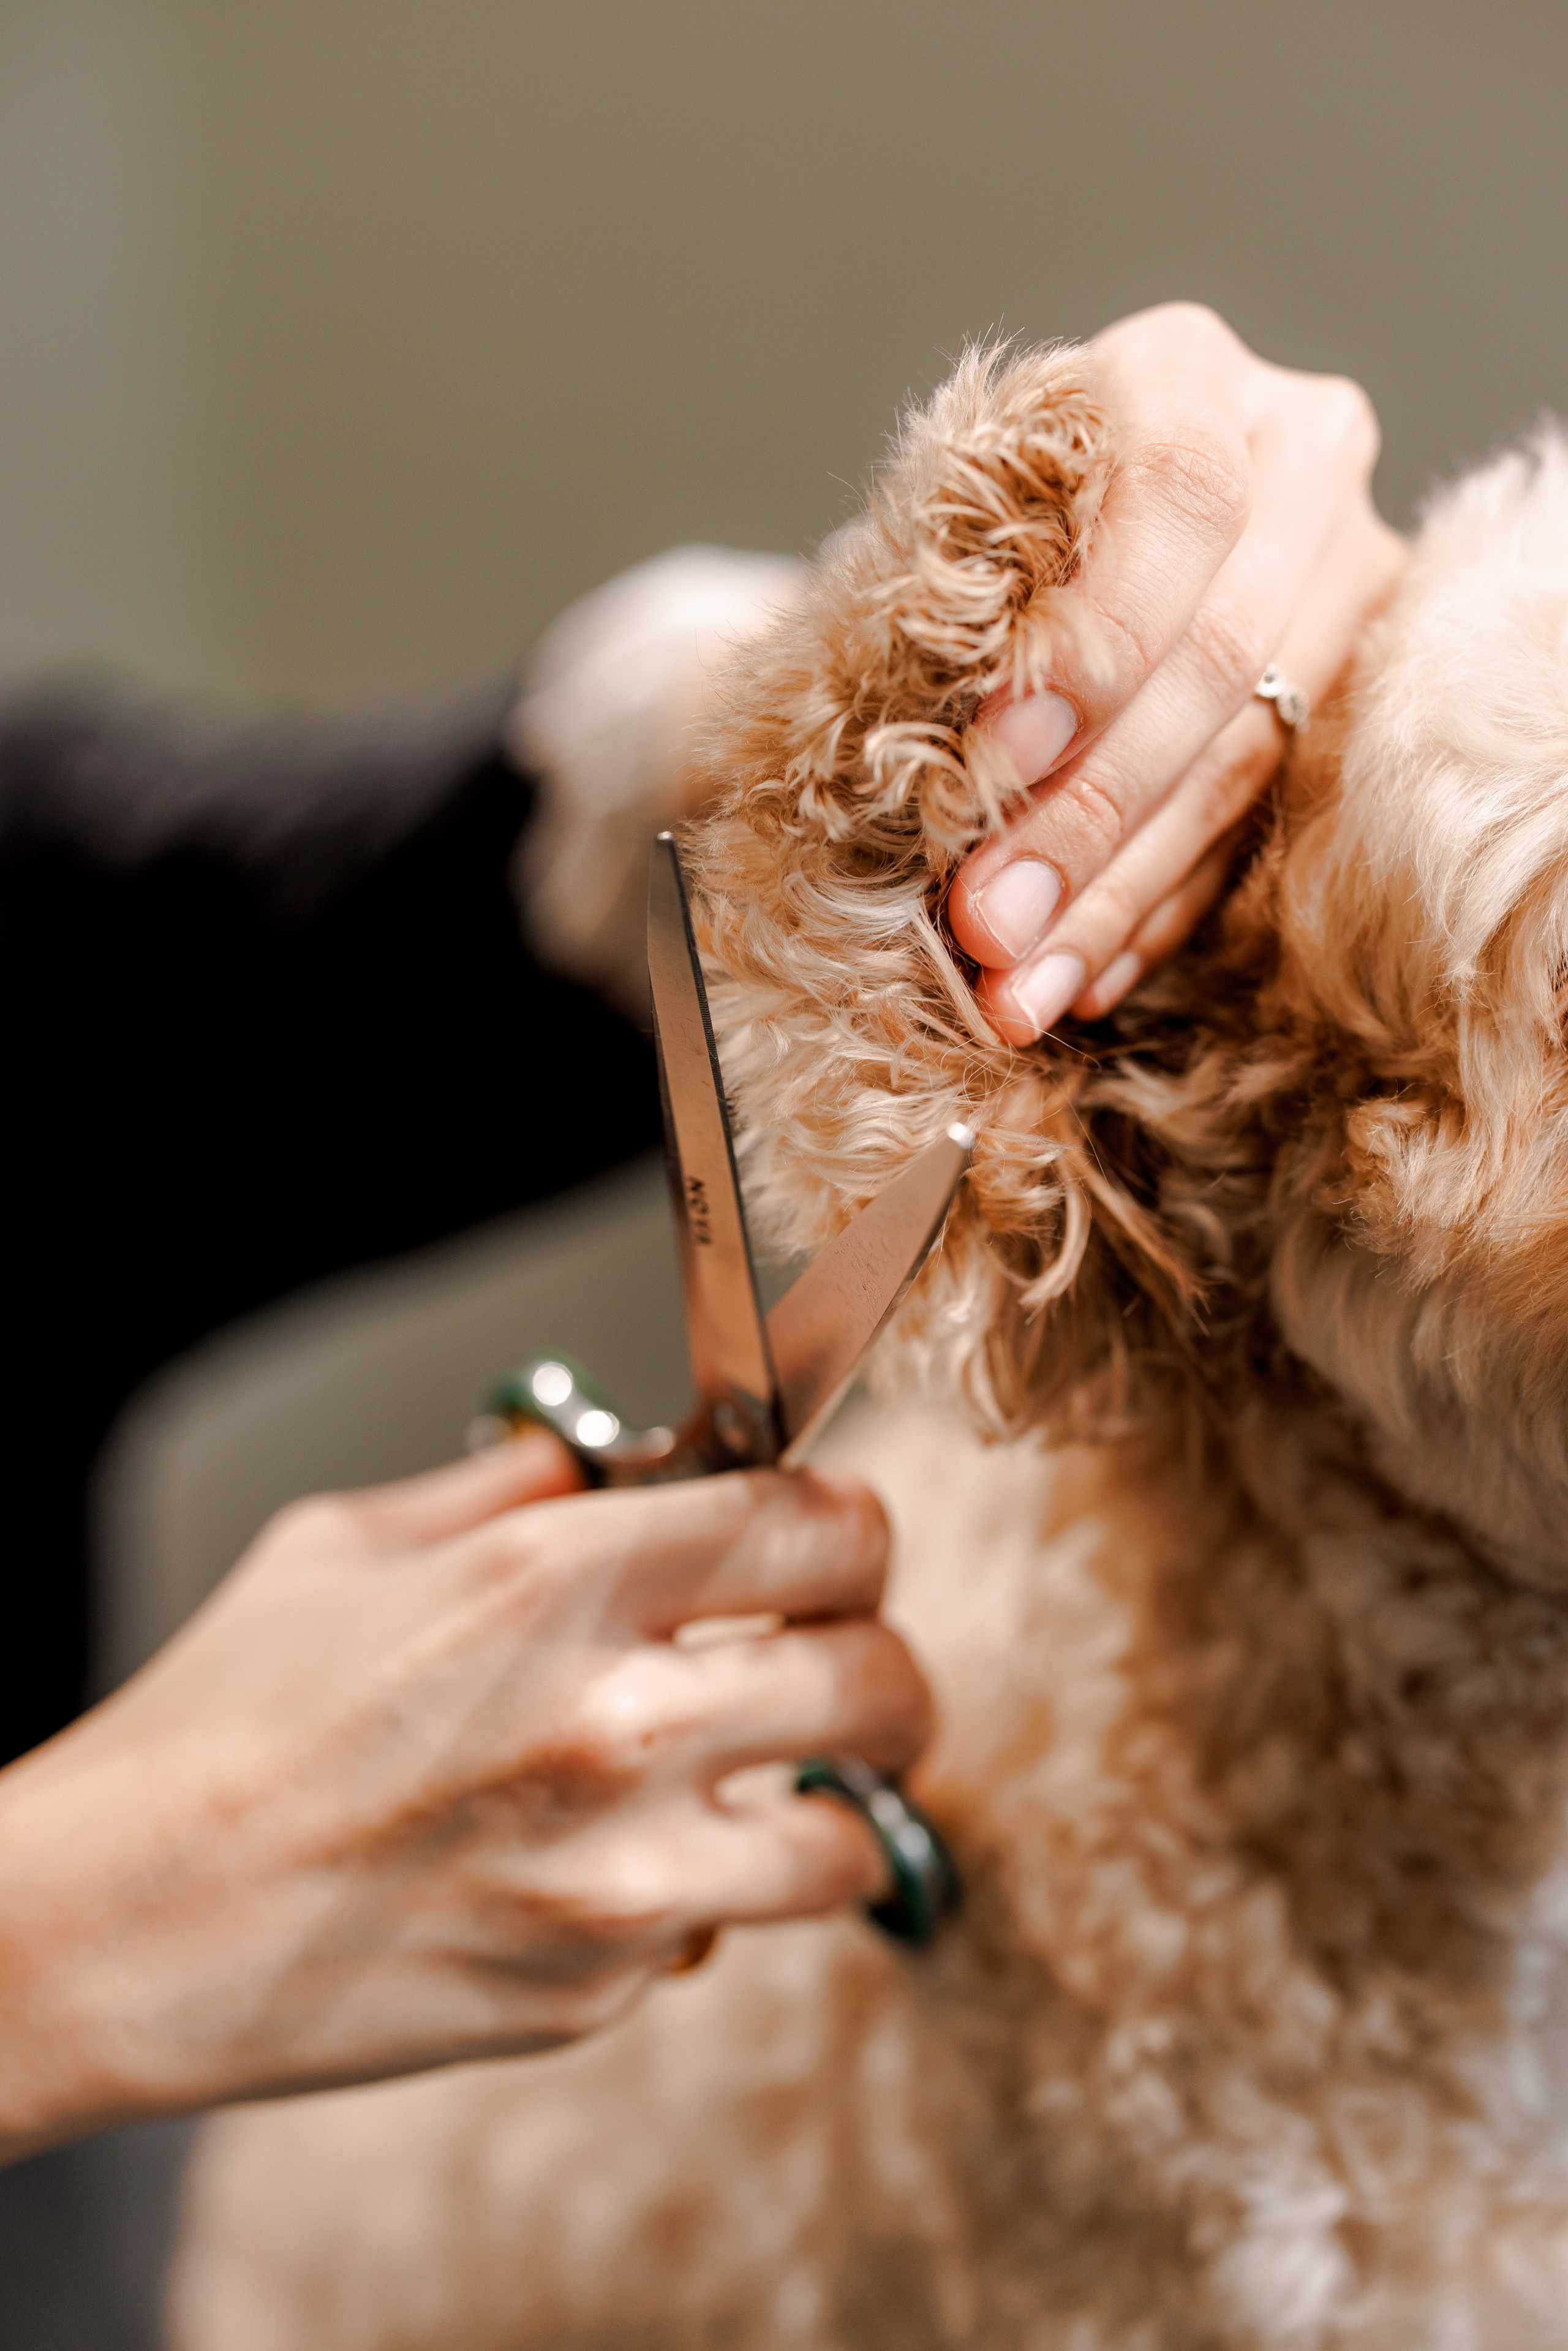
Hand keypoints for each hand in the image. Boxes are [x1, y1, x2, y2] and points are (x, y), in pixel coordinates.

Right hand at [0, 1436, 919, 2157]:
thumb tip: (621, 1463)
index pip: (817, 1526)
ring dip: (835, 1797)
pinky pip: (726, 1929)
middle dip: (881, 1657)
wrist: (119, 1924)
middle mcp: (610, 1724)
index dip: (849, 1526)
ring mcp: (616, 1877)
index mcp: (551, 1581)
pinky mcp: (597, 1993)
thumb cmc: (218, 1725)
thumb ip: (511, 1489)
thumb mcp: (349, 1545)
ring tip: (784, 1779)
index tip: (836, 1541)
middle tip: (846, 1660)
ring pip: (853, 1832)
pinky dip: (704, 1894)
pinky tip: (619, 1863)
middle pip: (880, 1674)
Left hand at [947, 303, 1408, 1041]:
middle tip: (989, 920)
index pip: (1178, 496)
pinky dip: (1159, 911)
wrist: (1025, 550)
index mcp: (1185, 373)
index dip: (1095, 636)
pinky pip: (1255, 827)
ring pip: (1245, 757)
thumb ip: (962, 611)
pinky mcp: (1343, 702)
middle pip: (1219, 653)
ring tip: (1020, 983)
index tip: (999, 755)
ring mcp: (1342, 583)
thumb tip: (971, 785)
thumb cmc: (964, 533)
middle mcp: (1298, 461)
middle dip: (1088, 812)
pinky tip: (1086, 975)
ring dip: (1118, 891)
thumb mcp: (945, 530)